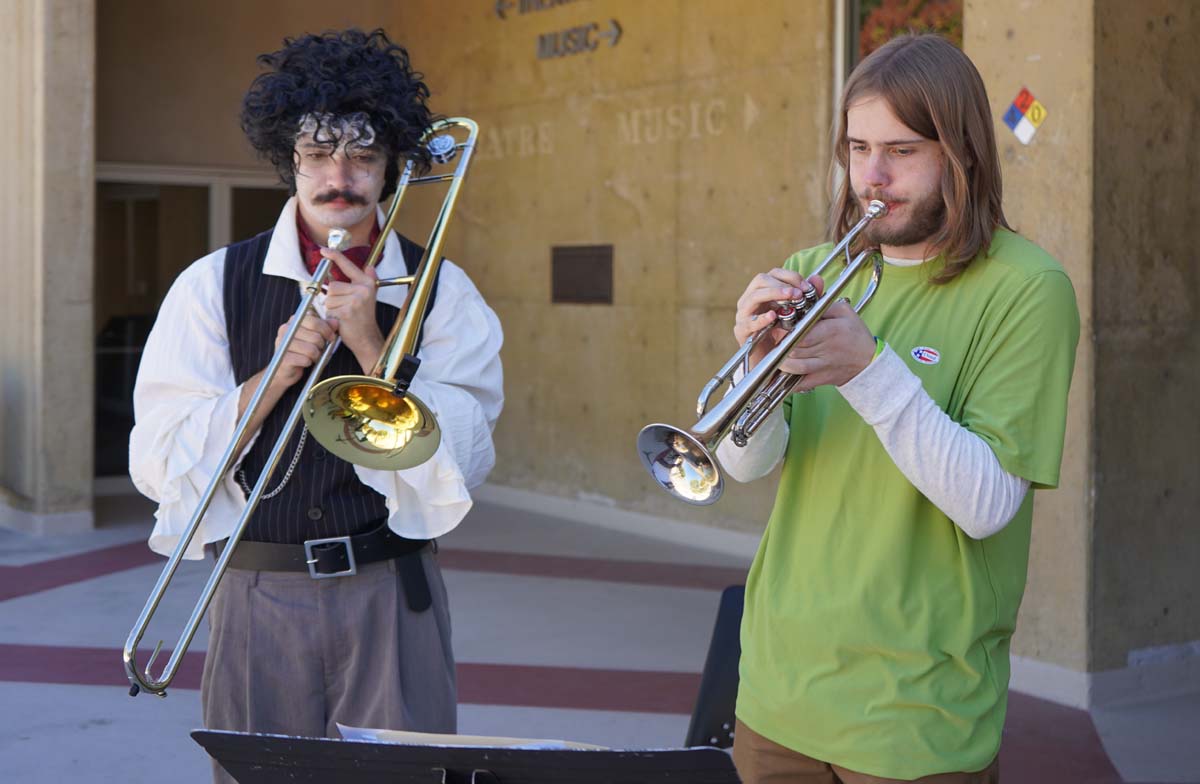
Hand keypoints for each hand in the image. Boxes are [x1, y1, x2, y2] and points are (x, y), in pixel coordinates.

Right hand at [271, 313, 336, 389]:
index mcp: (294, 321)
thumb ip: (325, 327)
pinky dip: (309, 362)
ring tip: (314, 356)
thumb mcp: (315, 336)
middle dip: (322, 345)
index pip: (314, 321)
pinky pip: (305, 359)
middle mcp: (286, 330)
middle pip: (315, 336)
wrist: (285, 369)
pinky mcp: (283, 357)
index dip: (327, 330)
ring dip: (316, 355)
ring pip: (311, 349)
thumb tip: (335, 322)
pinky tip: (306, 362)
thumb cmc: (302, 350)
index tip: (331, 337)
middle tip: (321, 349)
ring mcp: (282, 343)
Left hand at [322, 249, 383, 370]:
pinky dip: (332, 316)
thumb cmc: (363, 318)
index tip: (324, 250)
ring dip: (332, 308)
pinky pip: (329, 308)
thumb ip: (367, 280)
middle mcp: (363, 289)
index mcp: (367, 283)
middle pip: (333, 286)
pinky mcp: (348, 311)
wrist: (367, 338)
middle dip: (334, 298)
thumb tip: (369, 267)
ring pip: (329, 298)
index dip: (335, 256)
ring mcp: (356, 300)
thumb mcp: (369, 297)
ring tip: (343, 314)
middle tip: (344, 308)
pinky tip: (341, 321)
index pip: (348, 265)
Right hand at [733, 268, 817, 367]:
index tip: (806, 286)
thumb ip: (806, 296)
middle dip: (781, 284)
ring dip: (773, 294)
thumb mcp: (796, 312)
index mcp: (763, 291)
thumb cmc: (781, 332)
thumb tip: (817, 279)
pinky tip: (773, 316)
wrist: (768, 358)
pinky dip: (761, 318)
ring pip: (753, 297)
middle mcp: (750, 299)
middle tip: (798, 293)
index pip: (773, 274)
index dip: (790, 276)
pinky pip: (749, 322)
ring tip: (790, 298)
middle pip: (761, 280)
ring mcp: (743, 314)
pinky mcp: (741, 330)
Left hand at [776, 297, 876, 390]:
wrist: (869, 362)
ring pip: (793, 366)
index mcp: (830, 331)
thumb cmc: (855, 333)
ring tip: (776, 351)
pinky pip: (799, 382)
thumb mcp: (844, 312)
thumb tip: (812, 279)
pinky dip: (787, 379)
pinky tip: (781, 371)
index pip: (801, 332)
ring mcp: (822, 366)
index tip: (779, 324)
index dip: (786, 329)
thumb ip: (824, 299)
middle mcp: (825, 350)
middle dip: (780, 343)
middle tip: (774, 336)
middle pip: (793, 348)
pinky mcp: (819, 379)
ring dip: (780, 360)